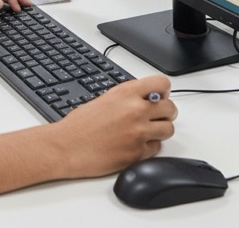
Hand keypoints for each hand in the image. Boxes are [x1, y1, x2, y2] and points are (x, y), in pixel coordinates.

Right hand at [49, 75, 176, 178]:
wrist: (67, 146)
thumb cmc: (80, 124)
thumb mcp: (105, 98)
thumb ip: (128, 97)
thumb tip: (146, 98)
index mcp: (126, 93)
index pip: (162, 84)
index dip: (163, 91)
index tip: (160, 96)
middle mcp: (135, 111)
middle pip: (171, 108)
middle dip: (165, 112)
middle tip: (156, 115)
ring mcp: (138, 133)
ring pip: (168, 129)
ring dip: (160, 129)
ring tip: (147, 130)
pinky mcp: (138, 154)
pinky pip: (157, 148)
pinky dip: (150, 146)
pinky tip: (137, 143)